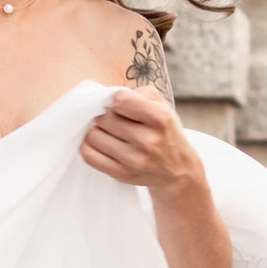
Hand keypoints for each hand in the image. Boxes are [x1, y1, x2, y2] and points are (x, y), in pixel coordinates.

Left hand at [78, 85, 205, 192]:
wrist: (177, 170)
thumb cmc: (165, 132)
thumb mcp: (163, 106)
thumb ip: (139, 93)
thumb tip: (110, 97)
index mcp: (160, 119)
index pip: (120, 100)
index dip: (116, 100)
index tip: (120, 105)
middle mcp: (148, 141)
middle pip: (105, 118)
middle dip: (106, 115)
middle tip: (114, 120)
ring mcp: (134, 160)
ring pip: (94, 135)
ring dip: (97, 130)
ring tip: (108, 132)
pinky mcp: (122, 174)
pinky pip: (89, 155)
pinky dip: (89, 146)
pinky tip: (99, 143)